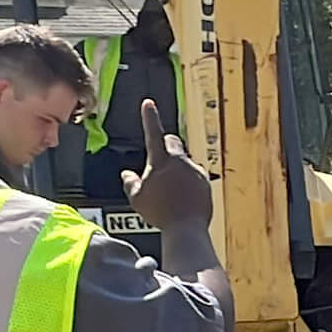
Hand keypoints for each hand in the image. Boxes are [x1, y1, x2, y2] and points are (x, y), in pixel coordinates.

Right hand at [120, 98, 210, 233]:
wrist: (186, 227)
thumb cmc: (160, 213)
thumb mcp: (137, 198)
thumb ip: (130, 182)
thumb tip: (126, 175)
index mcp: (161, 161)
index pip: (153, 132)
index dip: (150, 117)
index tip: (148, 104)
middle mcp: (180, 161)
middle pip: (173, 141)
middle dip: (166, 144)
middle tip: (160, 159)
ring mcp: (195, 170)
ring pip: (185, 160)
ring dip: (177, 168)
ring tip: (171, 189)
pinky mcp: (205, 181)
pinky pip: (195, 175)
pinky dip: (188, 181)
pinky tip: (183, 196)